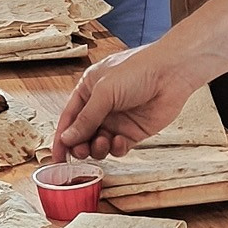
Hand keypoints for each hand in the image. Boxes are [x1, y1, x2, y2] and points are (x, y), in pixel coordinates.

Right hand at [54, 41, 201, 158]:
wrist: (172, 72)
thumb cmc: (137, 70)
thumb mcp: (104, 92)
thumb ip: (86, 118)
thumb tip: (67, 139)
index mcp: (88, 91)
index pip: (69, 118)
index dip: (62, 138)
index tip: (56, 157)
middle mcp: (101, 107)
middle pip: (82, 134)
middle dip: (79, 146)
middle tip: (81, 152)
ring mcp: (117, 120)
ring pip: (98, 144)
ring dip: (97, 148)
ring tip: (102, 142)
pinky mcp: (134, 131)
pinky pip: (118, 147)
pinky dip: (116, 148)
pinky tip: (120, 141)